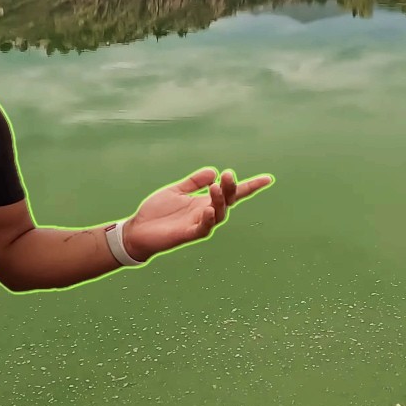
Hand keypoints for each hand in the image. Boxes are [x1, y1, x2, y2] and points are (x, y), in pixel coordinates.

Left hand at [123, 167, 273, 261]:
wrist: (137, 231)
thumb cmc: (156, 212)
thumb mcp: (176, 190)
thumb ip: (193, 182)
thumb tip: (214, 171)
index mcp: (205, 201)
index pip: (232, 194)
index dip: (250, 186)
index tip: (268, 179)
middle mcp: (206, 213)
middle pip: (227, 200)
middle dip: (230, 188)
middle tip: (228, 175)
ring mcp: (199, 224)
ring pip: (219, 213)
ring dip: (220, 200)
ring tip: (215, 187)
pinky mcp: (188, 234)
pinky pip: (203, 228)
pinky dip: (208, 219)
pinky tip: (208, 209)